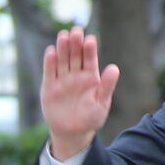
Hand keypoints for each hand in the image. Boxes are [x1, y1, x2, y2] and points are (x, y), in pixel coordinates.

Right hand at [40, 27, 120, 159]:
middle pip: (75, 55)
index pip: (90, 59)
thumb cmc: (91, 118)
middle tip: (76, 31)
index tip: (90, 40)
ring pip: (62, 60)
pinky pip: (49, 72)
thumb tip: (114, 68)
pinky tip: (51, 51)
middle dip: (75, 43)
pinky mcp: (49, 87)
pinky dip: (49, 62)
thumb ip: (106, 86)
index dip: (89, 49)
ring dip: (62, 48)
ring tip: (63, 36)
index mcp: (90, 77)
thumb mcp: (101, 104)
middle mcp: (76, 75)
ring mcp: (62, 80)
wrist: (72, 133)